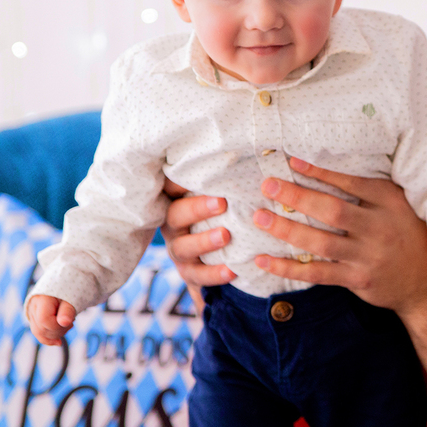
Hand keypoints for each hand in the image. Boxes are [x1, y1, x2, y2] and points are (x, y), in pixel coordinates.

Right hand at [27, 295, 76, 345]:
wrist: (64, 282)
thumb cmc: (69, 290)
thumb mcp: (72, 298)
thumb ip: (68, 310)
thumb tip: (64, 322)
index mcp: (41, 299)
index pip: (44, 320)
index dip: (57, 326)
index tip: (71, 322)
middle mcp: (33, 306)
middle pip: (41, 329)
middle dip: (58, 331)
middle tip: (71, 323)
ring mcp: (32, 312)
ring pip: (38, 332)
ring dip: (55, 334)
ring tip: (67, 325)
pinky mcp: (34, 318)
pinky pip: (38, 332)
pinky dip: (48, 338)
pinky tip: (58, 342)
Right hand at [160, 177, 236, 302]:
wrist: (215, 260)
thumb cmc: (221, 215)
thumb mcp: (220, 196)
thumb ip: (226, 181)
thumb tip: (254, 151)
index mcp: (177, 201)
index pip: (172, 187)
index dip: (181, 180)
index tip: (199, 171)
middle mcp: (173, 225)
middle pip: (176, 215)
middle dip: (197, 208)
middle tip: (222, 202)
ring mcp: (179, 250)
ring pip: (184, 246)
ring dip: (204, 241)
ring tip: (226, 235)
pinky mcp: (189, 273)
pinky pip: (197, 275)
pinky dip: (214, 273)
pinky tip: (232, 270)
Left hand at [250, 157, 426, 318]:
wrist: (425, 283)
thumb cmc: (406, 235)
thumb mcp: (399, 206)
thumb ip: (371, 191)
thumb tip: (326, 169)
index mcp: (390, 202)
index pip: (351, 183)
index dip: (321, 172)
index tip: (293, 161)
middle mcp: (379, 228)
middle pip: (331, 210)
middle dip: (297, 196)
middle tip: (268, 185)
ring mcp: (367, 256)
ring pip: (320, 242)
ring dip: (286, 229)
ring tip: (260, 217)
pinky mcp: (357, 279)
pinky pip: (317, 272)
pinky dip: (288, 267)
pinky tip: (265, 260)